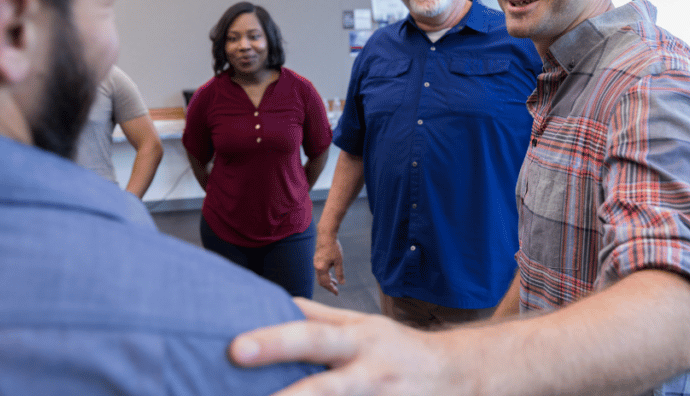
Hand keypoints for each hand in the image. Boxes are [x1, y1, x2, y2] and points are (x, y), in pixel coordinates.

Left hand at [229, 299, 466, 395]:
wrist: (453, 374)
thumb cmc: (396, 348)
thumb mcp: (363, 325)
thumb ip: (319, 319)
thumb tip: (275, 303)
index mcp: (357, 341)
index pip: (311, 337)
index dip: (274, 341)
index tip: (235, 348)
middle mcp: (368, 374)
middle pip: (324, 388)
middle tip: (245, 372)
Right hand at [313, 234, 344, 294]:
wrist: (326, 234)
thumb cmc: (333, 247)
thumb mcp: (339, 261)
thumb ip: (340, 273)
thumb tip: (342, 283)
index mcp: (321, 268)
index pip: (325, 283)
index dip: (331, 289)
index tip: (337, 293)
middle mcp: (316, 266)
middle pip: (321, 281)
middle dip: (328, 286)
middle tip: (336, 290)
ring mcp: (315, 263)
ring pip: (320, 276)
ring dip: (327, 280)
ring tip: (335, 282)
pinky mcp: (316, 259)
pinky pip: (320, 271)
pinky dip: (325, 275)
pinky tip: (331, 273)